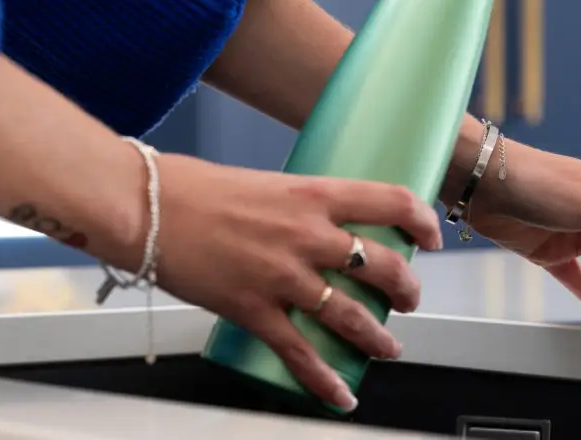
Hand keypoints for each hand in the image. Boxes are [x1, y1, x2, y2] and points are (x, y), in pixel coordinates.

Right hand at [150, 155, 441, 411]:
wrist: (148, 208)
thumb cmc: (200, 189)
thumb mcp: (268, 184)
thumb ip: (301, 206)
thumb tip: (323, 224)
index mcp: (314, 195)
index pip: (390, 201)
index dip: (422, 219)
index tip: (432, 235)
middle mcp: (308, 235)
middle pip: (382, 265)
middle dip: (406, 288)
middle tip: (410, 298)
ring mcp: (283, 277)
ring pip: (352, 315)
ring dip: (378, 337)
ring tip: (390, 346)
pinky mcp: (254, 311)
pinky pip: (300, 354)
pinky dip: (325, 381)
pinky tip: (343, 395)